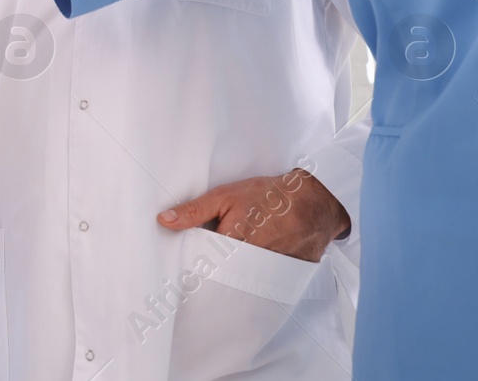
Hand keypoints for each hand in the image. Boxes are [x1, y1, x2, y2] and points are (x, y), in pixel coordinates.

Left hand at [158, 168, 349, 262]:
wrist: (313, 202)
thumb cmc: (268, 196)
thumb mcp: (225, 196)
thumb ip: (195, 211)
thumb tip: (164, 220)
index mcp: (231, 245)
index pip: (202, 264)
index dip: (193, 260)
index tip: (185, 260)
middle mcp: (249, 265)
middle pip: (220, 275)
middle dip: (212, 267)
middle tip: (212, 253)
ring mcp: (268, 274)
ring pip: (239, 280)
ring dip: (233, 271)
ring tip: (235, 255)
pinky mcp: (283, 277)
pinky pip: (261, 282)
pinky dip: (254, 274)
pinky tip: (254, 259)